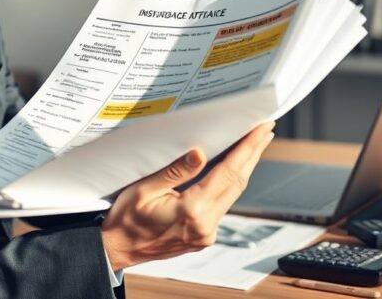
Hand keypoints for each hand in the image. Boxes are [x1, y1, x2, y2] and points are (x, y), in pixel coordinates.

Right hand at [100, 122, 274, 269]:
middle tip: (264, 131)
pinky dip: (231, 184)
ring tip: (253, 146)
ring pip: (233, 195)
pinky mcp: (204, 236)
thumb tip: (199, 153)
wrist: (117, 250)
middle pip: (237, 183)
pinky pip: (223, 205)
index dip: (247, 149)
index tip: (260, 130)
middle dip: (252, 154)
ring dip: (244, 169)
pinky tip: (232, 171)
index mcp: (191, 211)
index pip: (228, 173)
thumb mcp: (143, 190)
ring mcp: (206, 234)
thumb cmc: (125, 221)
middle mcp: (205, 226)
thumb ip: (173, 171)